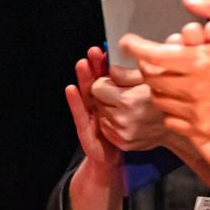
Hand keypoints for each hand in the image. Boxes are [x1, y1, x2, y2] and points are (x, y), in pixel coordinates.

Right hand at [64, 46, 122, 172]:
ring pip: (84, 93)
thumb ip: (132, 88)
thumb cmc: (127, 132)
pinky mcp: (83, 128)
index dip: (103, 64)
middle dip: (93, 66)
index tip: (104, 51)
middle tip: (93, 52)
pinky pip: (79, 113)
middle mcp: (96, 103)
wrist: (117, 158)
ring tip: (82, 64)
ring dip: (83, 78)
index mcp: (108, 97)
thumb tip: (137, 67)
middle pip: (93, 81)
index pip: (104, 77)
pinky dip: (74, 101)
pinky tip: (71, 89)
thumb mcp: (134, 107)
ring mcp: (88, 115)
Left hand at [88, 61, 171, 152]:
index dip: (103, 82)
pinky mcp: (124, 143)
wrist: (176, 124)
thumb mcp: (149, 78)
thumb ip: (127, 73)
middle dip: (106, 96)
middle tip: (122, 94)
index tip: (113, 83)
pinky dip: (112, 122)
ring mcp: (123, 134)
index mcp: (128, 101)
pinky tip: (127, 118)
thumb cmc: (164, 98)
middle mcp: (123, 120)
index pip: (96, 88)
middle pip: (97, 102)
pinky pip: (106, 129)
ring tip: (127, 107)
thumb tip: (110, 69)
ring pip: (101, 115)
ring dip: (109, 110)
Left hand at [120, 0, 209, 145]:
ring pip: (159, 100)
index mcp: (199, 61)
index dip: (135, 47)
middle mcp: (193, 88)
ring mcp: (196, 112)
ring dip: (158, 88)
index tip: (127, 42)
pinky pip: (171, 120)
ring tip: (168, 80)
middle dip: (147, 67)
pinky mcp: (201, 129)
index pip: (153, 55)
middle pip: (152, 79)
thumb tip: (188, 0)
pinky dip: (170, 110)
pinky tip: (180, 100)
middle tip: (153, 62)